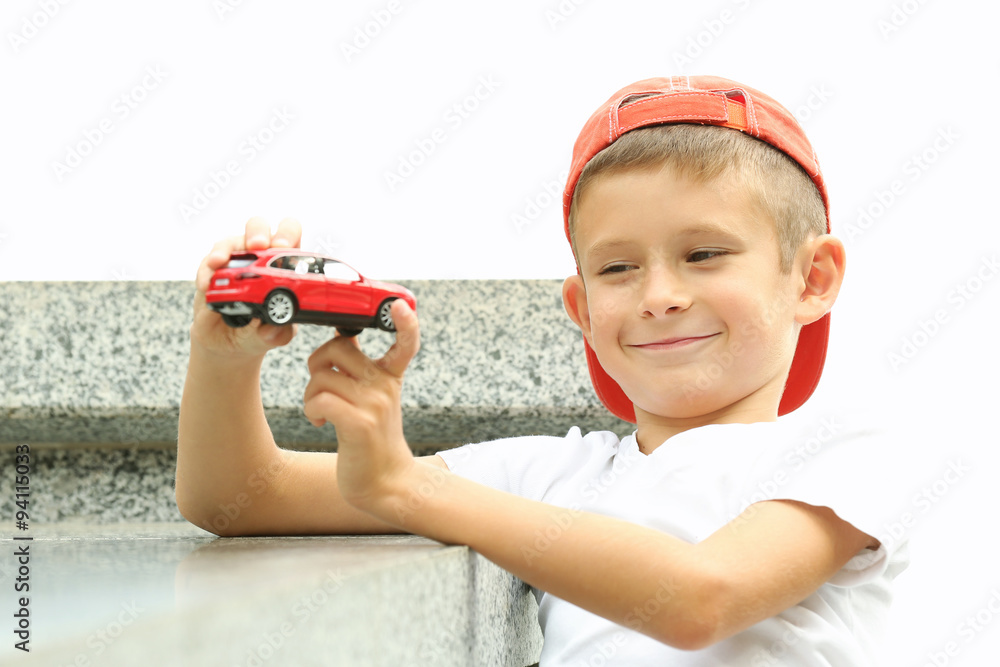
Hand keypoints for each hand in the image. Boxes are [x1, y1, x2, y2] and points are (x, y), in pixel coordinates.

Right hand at [191, 216, 301, 359]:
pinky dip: (206, 272)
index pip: (290, 237)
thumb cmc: (260, 331)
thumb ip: (280, 332)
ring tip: (219, 263)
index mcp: (282, 265)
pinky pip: (207, 264)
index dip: (288, 235)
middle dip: (258, 232)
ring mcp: (233, 262)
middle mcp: (258, 257)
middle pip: (259, 228)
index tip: (283, 246)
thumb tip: (273, 330)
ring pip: (230, 242)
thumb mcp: (276, 335)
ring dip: (224, 250)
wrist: (229, 343)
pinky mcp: (211, 272)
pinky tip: (206, 285)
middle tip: (257, 246)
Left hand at [303, 299, 420, 508]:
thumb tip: (341, 336)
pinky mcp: (360, 424)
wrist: (386, 482)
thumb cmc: (371, 438)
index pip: (405, 342)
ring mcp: (375, 405)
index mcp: (390, 376)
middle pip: (337, 348)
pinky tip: (319, 421)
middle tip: (320, 385)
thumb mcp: (374, 399)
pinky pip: (320, 399)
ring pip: (322, 376)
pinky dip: (311, 409)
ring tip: (319, 411)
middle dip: (316, 364)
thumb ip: (360, 370)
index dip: (405, 323)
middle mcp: (386, 386)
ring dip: (310, 394)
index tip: (399, 306)